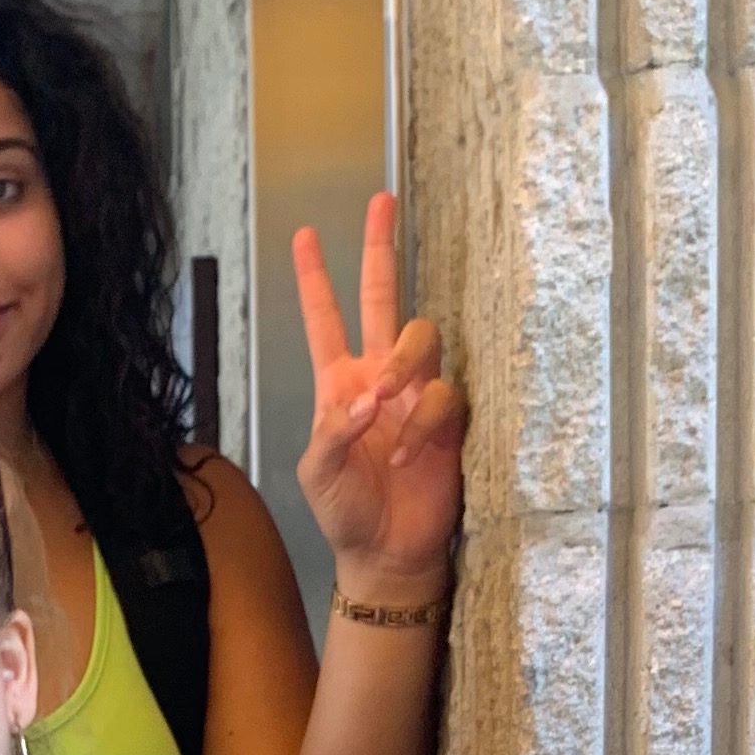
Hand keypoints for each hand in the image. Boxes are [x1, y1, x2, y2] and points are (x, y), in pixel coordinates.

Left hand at [294, 191, 466, 593]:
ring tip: (385, 402)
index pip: (326, 319)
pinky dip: (422, 423)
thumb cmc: (344, 511)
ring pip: (423, 341)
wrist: (384, 552)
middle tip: (381, 203)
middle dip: (381, 250)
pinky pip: (445, 398)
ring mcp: (418, 396)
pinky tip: (403, 455)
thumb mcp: (316, 472)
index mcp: (339, 383)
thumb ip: (332, 432)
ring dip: (403, 363)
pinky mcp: (450, 423)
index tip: (304, 235)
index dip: (315, 279)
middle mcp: (380, 377)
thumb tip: (367, 400)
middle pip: (384, 300)